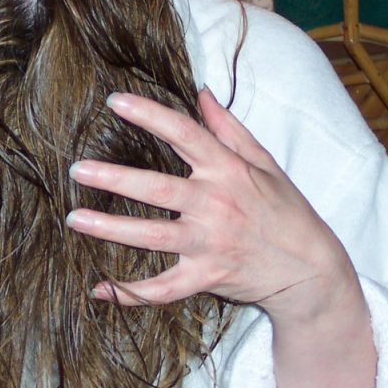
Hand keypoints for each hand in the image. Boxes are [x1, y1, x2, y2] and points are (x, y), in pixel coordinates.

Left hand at [68, 89, 376, 387]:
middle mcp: (216, 205)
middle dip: (114, 178)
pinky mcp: (207, 278)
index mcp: (228, 171)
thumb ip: (230, 128)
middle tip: (77, 170)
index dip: (149, 115)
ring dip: (110, 229)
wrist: (312, 272)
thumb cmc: (286, 211)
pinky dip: (132, 294)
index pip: (184, 134)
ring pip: (152, 237)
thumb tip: (201, 93)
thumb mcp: (265, 163)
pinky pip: (164, 289)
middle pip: (157, 189)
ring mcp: (210, 244)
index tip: (115, 101)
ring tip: (75, 220)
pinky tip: (100, 289)